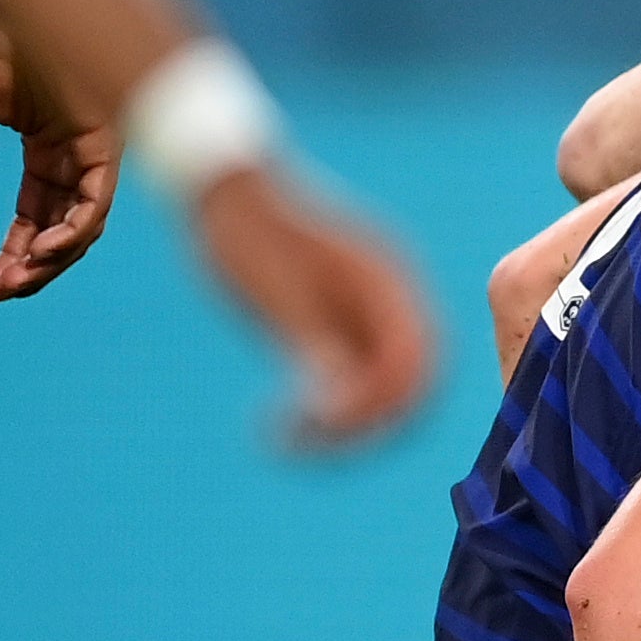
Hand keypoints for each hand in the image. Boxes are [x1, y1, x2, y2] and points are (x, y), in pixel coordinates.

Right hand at [0, 11, 119, 302]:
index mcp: (50, 149)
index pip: (37, 214)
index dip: (16, 251)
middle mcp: (79, 155)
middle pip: (63, 228)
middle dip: (33, 265)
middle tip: (0, 292)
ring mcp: (98, 149)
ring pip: (84, 222)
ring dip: (52, 257)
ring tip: (18, 280)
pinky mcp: (109, 139)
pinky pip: (96, 198)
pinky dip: (73, 227)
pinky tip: (43, 249)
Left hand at [189, 164, 435, 449]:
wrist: (224, 192)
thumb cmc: (248, 232)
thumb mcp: (276, 290)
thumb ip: (317, 345)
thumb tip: (345, 407)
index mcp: (389, 284)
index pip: (416, 361)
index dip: (382, 404)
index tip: (327, 426)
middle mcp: (393, 304)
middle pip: (412, 385)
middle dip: (367, 426)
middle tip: (311, 448)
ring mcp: (373, 319)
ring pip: (384, 393)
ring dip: (345, 428)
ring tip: (290, 442)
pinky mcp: (346, 334)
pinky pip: (354, 385)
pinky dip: (327, 413)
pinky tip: (285, 426)